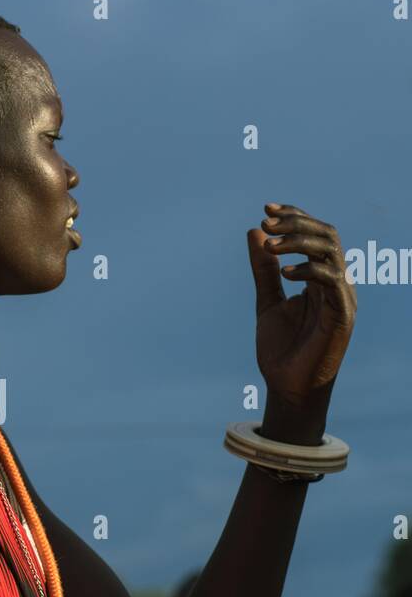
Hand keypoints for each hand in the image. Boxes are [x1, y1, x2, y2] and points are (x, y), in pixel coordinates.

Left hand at [248, 205, 355, 442]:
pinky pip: (332, 281)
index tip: (266, 209)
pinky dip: (308, 271)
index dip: (295, 217)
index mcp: (321, 278)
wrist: (287, 387)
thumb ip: (263, 269)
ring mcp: (341, 297)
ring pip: (331, 251)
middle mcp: (336, 283)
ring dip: (299, 241)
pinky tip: (283, 273)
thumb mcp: (267, 301)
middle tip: (267, 221)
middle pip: (327, 235)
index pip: (316, 234)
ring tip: (271, 244)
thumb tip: (255, 232)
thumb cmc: (281, 349)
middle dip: (297, 223)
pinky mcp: (342, 315)